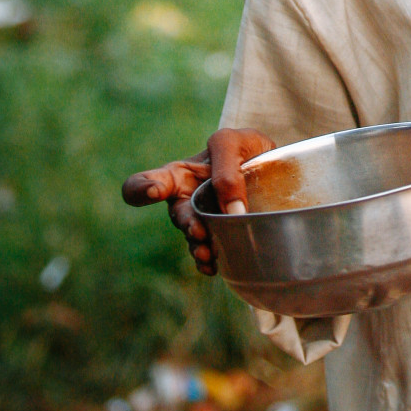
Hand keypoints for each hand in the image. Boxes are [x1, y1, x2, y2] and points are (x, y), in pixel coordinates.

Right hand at [121, 128, 275, 274]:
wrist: (270, 162)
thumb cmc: (241, 147)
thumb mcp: (232, 144)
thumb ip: (227, 171)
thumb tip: (233, 212)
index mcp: (178, 175)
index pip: (141, 185)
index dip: (140, 189)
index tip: (155, 190)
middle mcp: (185, 201)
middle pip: (176, 216)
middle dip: (187, 225)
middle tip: (199, 230)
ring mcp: (202, 220)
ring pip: (193, 238)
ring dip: (199, 247)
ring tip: (208, 253)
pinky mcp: (220, 235)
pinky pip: (208, 253)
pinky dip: (210, 262)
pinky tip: (215, 266)